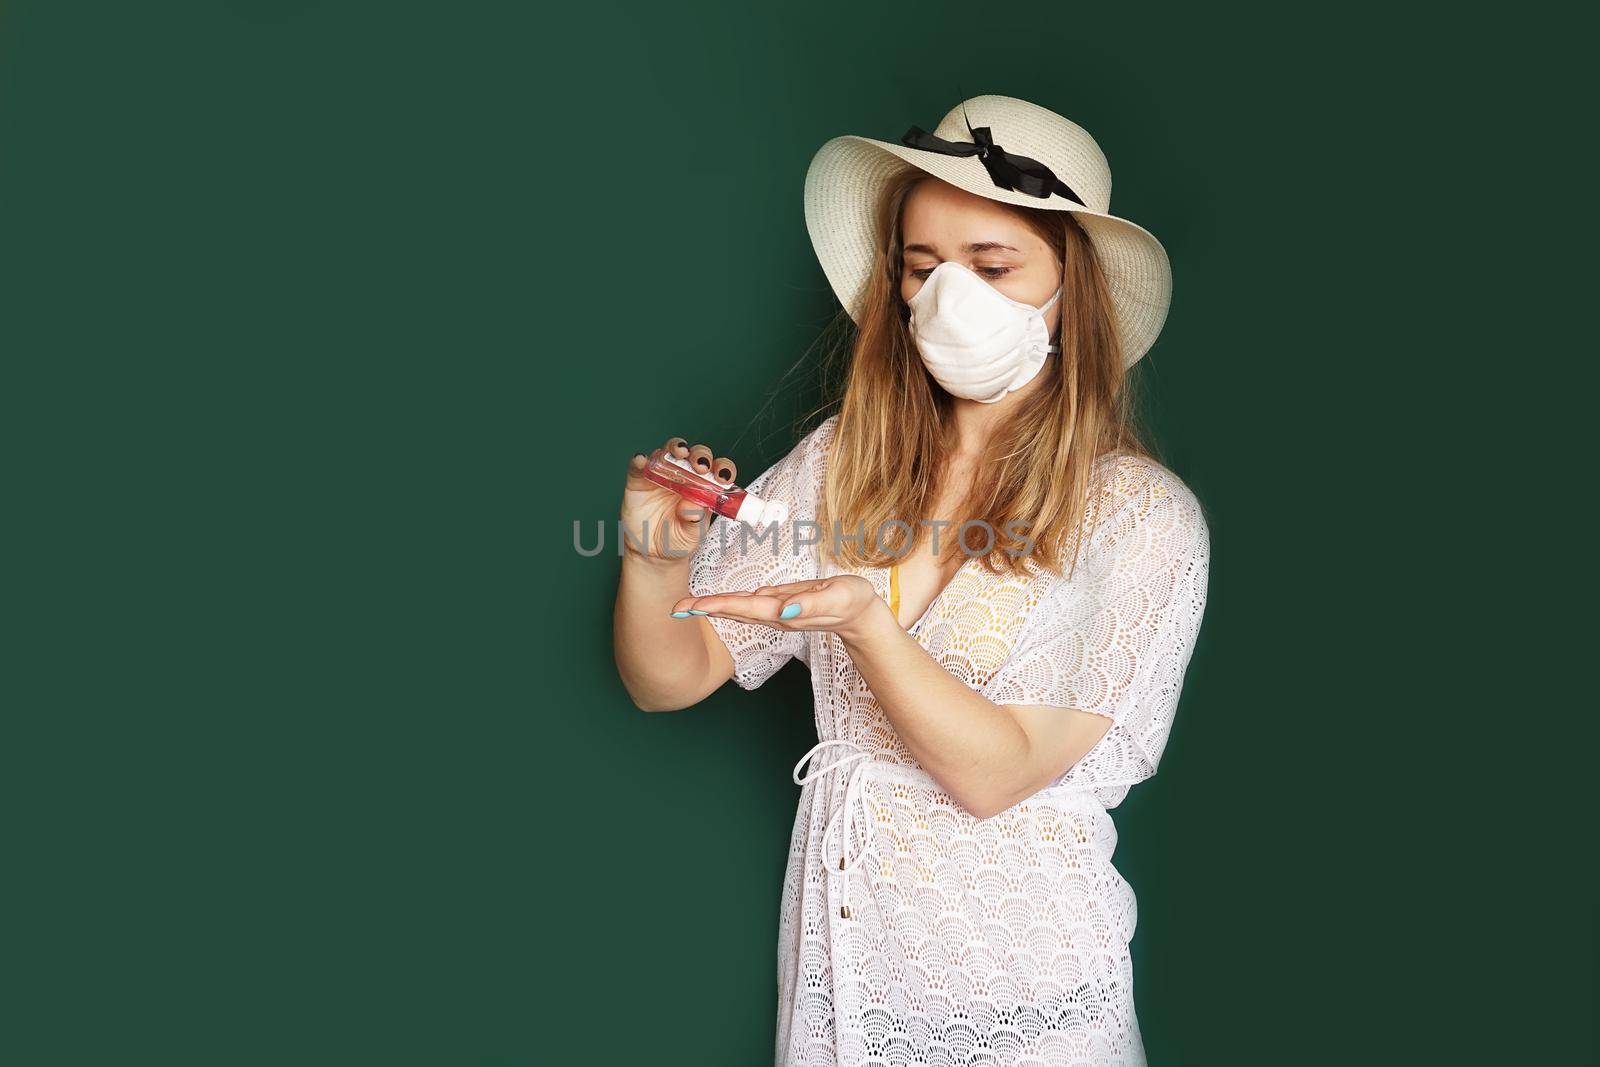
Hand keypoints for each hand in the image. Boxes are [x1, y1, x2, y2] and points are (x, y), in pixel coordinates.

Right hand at [621, 435, 738, 564]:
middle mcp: (685, 475)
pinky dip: (640, 460)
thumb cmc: (677, 540)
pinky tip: (642, 461)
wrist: (650, 551)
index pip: (718, 470)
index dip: (722, 469)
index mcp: (705, 487)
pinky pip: (638, 465)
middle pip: (696, 455)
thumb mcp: (691, 536)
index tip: (723, 477)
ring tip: (679, 453)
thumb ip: (694, 523)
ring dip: (676, 447)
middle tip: (701, 466)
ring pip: (670, 451)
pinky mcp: (639, 478)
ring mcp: (662, 474)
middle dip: (701, 456)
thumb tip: (694, 507)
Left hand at [670, 575, 896, 645]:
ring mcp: (775, 612)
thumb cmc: (852, 603)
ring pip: (738, 609)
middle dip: (704, 609)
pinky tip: (714, 603)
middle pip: (733, 612)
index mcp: (784, 612)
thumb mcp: (837, 598)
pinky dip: (727, 603)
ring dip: (711, 607)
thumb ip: (811, 603)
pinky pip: (747, 605)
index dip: (717, 606)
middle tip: (675, 607)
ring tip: (686, 605)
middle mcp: (775, 614)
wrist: (861, 616)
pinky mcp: (779, 606)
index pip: (744, 608)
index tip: (693, 606)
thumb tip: (783, 610)